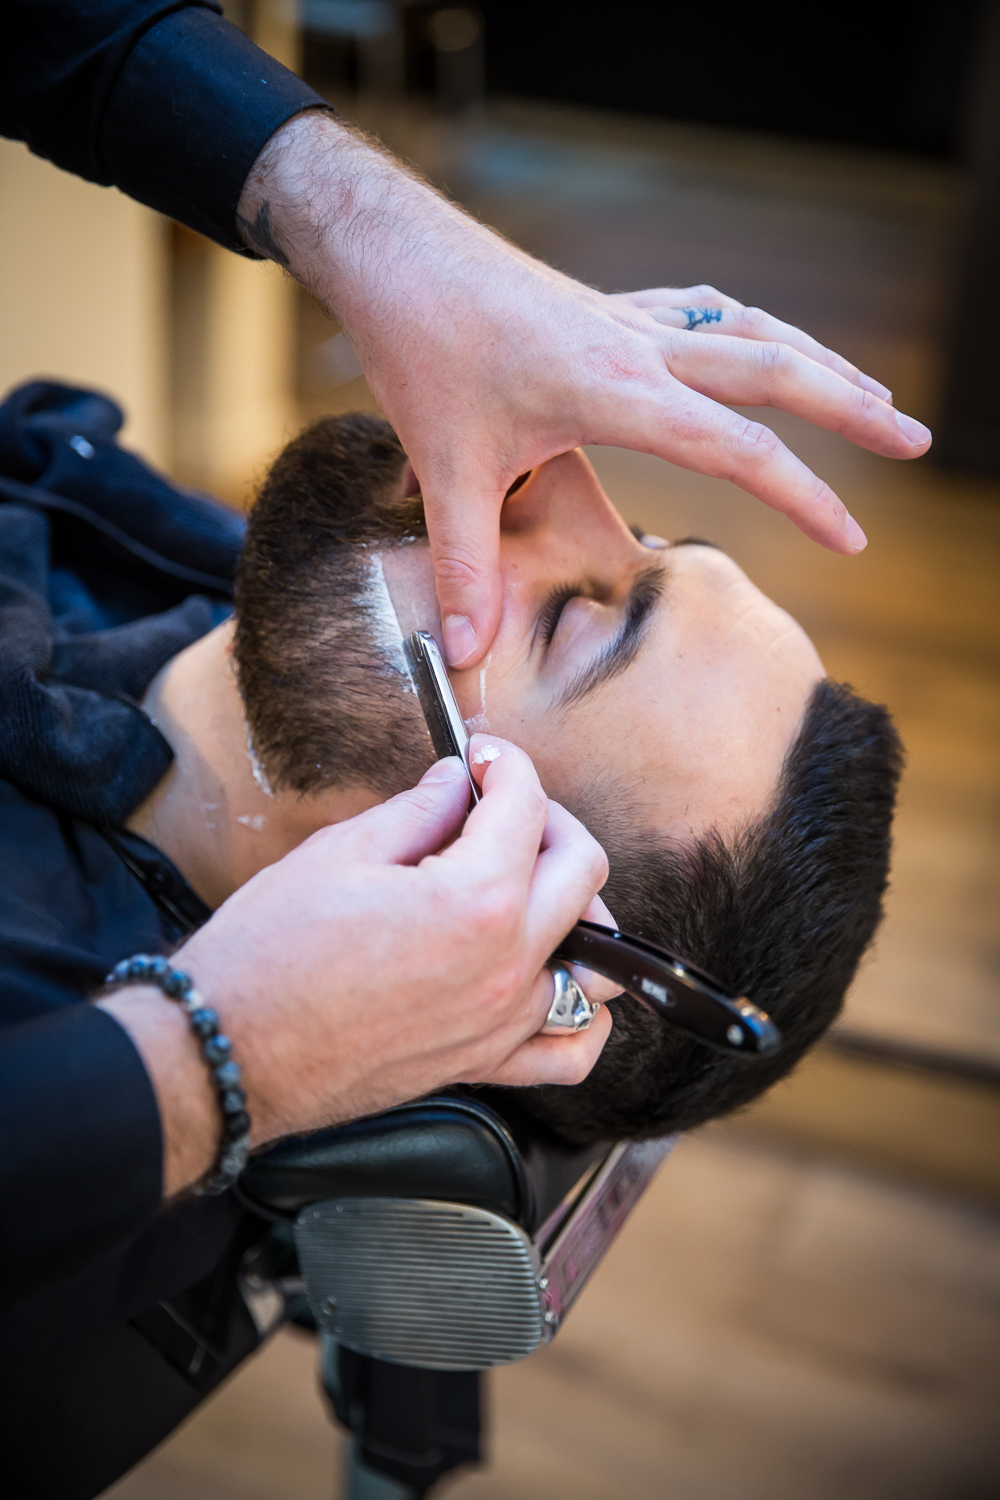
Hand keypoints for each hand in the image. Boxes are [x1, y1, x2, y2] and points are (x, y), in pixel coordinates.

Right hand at [101, 742, 614, 1195]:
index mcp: (476, 900)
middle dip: (548, 820)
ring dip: (577, 910)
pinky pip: (570, 1050)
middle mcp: (508, 965)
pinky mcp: (484, 1065)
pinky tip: (551, 980)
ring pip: (597, 960)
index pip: (526, 806)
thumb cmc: (270, 953)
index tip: (482, 758)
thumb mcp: (339, 853)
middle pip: (582, 869)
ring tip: (528, 887)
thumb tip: (455, 785)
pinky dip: (581, 1016)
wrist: (230, 1050)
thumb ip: (417, 813)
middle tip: (500, 808)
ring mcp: (502, 1022)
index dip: (506, 764)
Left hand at [237, 112, 930, 667]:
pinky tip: (763, 342)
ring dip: (819, 361)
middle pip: (778, 368)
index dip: (808, 497)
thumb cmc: (422, 348)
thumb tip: (465, 655)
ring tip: (872, 395)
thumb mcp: (443, 467)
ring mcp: (629, 321)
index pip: (742, 449)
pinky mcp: (608, 309)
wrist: (396, 251)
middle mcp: (642, 348)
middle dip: (854, 409)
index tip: (853, 539)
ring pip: (751, 332)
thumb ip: (465, 564)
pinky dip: (751, 330)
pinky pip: (704, 312)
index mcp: (620, 391)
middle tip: (916, 440)